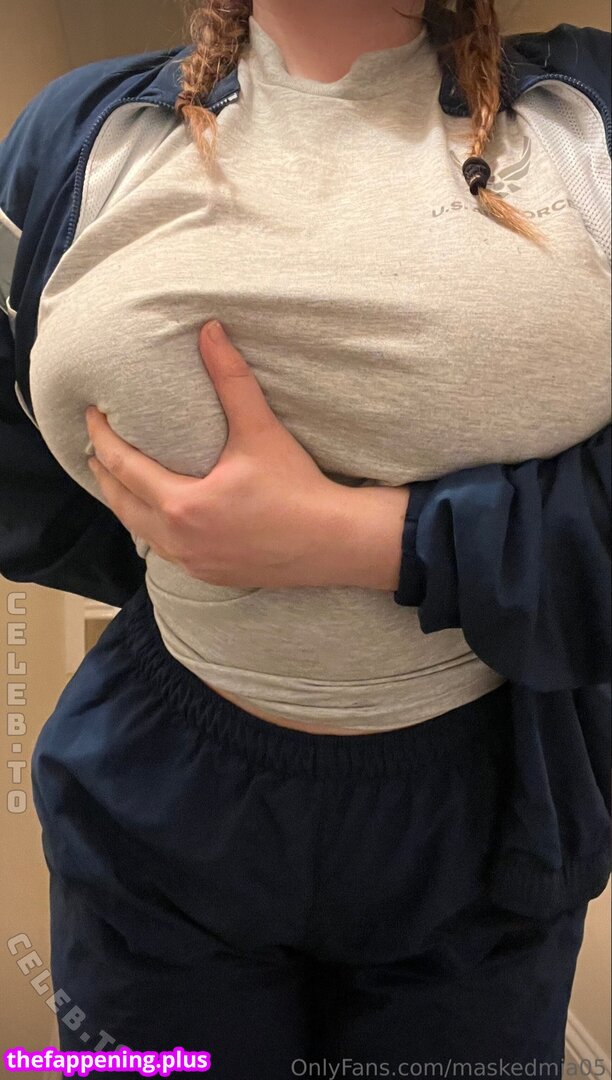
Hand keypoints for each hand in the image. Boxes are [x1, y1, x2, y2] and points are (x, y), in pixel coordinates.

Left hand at [85, 320, 409, 589]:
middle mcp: (179, 539)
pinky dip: (152, 529)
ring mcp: (194, 563)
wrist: (333, 542)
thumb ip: (231, 379)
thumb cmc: (297, 487)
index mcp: (182, 504)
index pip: (124, 467)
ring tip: (119, 480)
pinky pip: (165, 551)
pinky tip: (157, 517)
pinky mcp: (211, 574)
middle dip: (104, 474)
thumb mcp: (260, 430)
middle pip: (122, 504)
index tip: (91, 417)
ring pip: (141, 531)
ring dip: (125, 504)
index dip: (103, 438)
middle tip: (95, 447)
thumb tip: (210, 330)